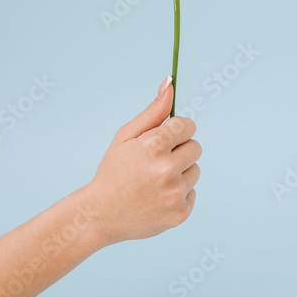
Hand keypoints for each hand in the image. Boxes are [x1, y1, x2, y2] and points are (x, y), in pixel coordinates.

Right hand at [81, 77, 201, 244]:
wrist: (100, 214)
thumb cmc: (114, 169)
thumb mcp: (127, 136)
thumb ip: (153, 111)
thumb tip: (170, 82)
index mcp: (153, 147)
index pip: (187, 126)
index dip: (178, 129)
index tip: (169, 136)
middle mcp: (166, 170)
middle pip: (196, 147)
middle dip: (180, 149)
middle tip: (158, 160)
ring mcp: (174, 194)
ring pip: (195, 170)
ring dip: (180, 171)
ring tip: (156, 179)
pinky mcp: (180, 214)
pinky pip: (192, 192)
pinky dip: (179, 193)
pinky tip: (158, 197)